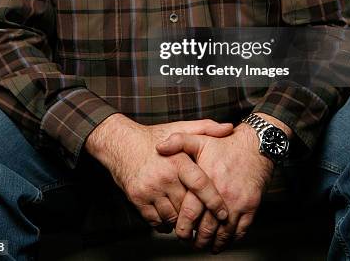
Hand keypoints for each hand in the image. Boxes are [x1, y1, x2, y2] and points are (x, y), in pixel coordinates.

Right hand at [85, 114, 232, 230]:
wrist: (120, 144)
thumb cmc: (153, 137)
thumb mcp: (179, 129)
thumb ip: (206, 128)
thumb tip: (229, 128)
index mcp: (177, 160)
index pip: (200, 184)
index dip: (213, 201)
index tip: (222, 212)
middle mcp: (163, 176)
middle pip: (188, 206)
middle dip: (196, 213)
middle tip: (204, 217)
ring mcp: (149, 189)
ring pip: (173, 217)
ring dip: (180, 219)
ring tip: (184, 213)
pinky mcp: (137, 199)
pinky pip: (156, 221)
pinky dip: (164, 222)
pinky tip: (168, 213)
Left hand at [156, 120, 275, 251]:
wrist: (256, 145)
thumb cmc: (227, 144)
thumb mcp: (200, 139)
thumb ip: (178, 142)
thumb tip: (159, 148)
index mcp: (206, 181)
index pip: (190, 213)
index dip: (182, 227)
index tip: (179, 232)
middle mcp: (222, 195)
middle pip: (206, 228)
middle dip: (196, 240)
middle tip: (190, 242)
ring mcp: (238, 203)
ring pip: (223, 234)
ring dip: (213, 243)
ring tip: (205, 245)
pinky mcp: (251, 207)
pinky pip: (241, 231)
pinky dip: (231, 240)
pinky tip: (223, 240)